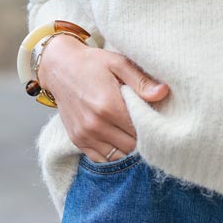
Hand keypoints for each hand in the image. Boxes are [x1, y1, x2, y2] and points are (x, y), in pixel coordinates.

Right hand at [38, 36, 169, 160]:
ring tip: (133, 133)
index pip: (140, 130)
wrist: (59, 68)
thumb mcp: (118, 63)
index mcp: (108, 105)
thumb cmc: (92, 64)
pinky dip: (112, 154)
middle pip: (131, 146)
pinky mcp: (77, 140)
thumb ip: (141, 80)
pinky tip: (119, 140)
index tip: (157, 121)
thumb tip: (163, 93)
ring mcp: (84, 135)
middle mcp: (95, 124)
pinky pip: (100, 159)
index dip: (152, 128)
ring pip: (117, 156)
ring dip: (128, 148)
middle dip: (143, 139)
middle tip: (148, 127)